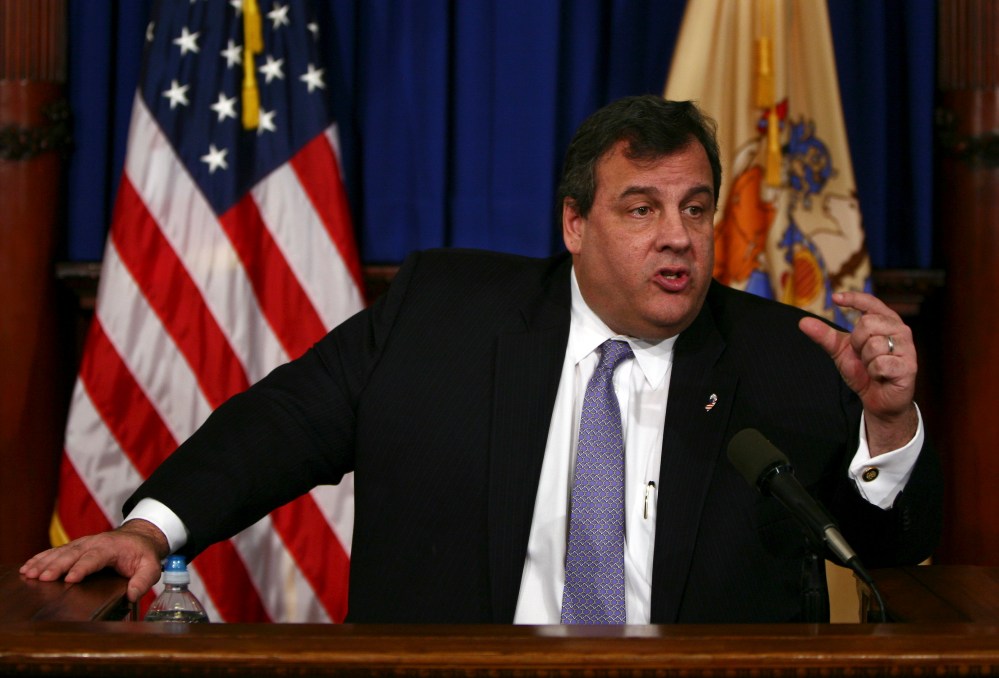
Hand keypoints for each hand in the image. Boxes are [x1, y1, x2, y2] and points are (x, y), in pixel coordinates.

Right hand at [19, 520, 169, 601]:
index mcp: (111, 548)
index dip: (83, 567)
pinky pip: (56, 552)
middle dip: (57, 566)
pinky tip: (28, 567)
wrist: (139, 537)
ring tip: (29, 573)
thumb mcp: (150, 567)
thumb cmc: (143, 554)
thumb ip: (143, 580)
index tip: (71, 578)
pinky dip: (41, 558)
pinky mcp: (75, 548)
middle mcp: (94, 543)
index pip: (95, 558)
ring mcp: (83, 544)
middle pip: (73, 554)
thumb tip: (132, 595)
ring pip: (61, 552)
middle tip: (43, 578)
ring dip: (44, 562)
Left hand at [798, 290, 918, 455]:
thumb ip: (825, 336)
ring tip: (873, 367)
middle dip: (857, 342)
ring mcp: (907, 348)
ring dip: (865, 360)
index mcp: (885, 321)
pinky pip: (880, 363)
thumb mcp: (841, 351)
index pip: (871, 303)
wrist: (876, 398)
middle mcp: (900, 330)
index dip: (854, 298)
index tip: (836, 298)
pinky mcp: (908, 366)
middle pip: (868, 323)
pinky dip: (873, 372)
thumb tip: (802, 322)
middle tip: (862, 355)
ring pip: (874, 345)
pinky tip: (880, 376)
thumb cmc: (863, 370)